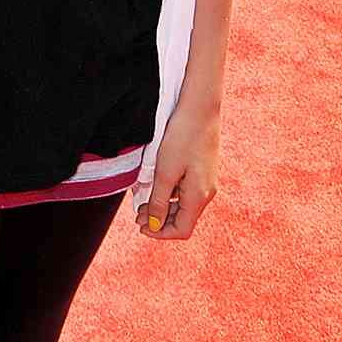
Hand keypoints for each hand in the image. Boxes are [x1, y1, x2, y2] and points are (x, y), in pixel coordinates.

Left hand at [136, 100, 219, 239]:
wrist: (200, 109)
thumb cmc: (182, 137)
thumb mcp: (165, 171)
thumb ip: (159, 201)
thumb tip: (154, 225)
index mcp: (199, 196)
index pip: (182, 230)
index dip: (160, 233)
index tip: (140, 226)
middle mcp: (206, 192)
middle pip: (183, 220)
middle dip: (159, 221)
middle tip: (135, 214)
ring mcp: (206, 181)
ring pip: (183, 206)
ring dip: (162, 207)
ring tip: (141, 201)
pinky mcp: (202, 170)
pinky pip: (185, 191)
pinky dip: (169, 194)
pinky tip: (154, 184)